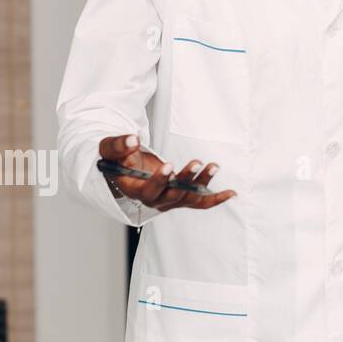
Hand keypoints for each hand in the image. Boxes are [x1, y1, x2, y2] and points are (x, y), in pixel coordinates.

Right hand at [97, 134, 235, 210]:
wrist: (124, 168)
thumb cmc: (118, 158)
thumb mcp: (111, 148)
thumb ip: (119, 145)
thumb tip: (132, 140)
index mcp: (135, 190)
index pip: (149, 191)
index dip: (159, 181)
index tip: (168, 165)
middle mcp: (154, 199)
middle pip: (172, 195)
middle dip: (185, 180)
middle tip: (196, 162)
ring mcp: (169, 199)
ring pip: (188, 197)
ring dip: (202, 183)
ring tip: (213, 166)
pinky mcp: (181, 196)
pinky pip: (199, 201)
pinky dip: (215, 198)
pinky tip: (231, 193)